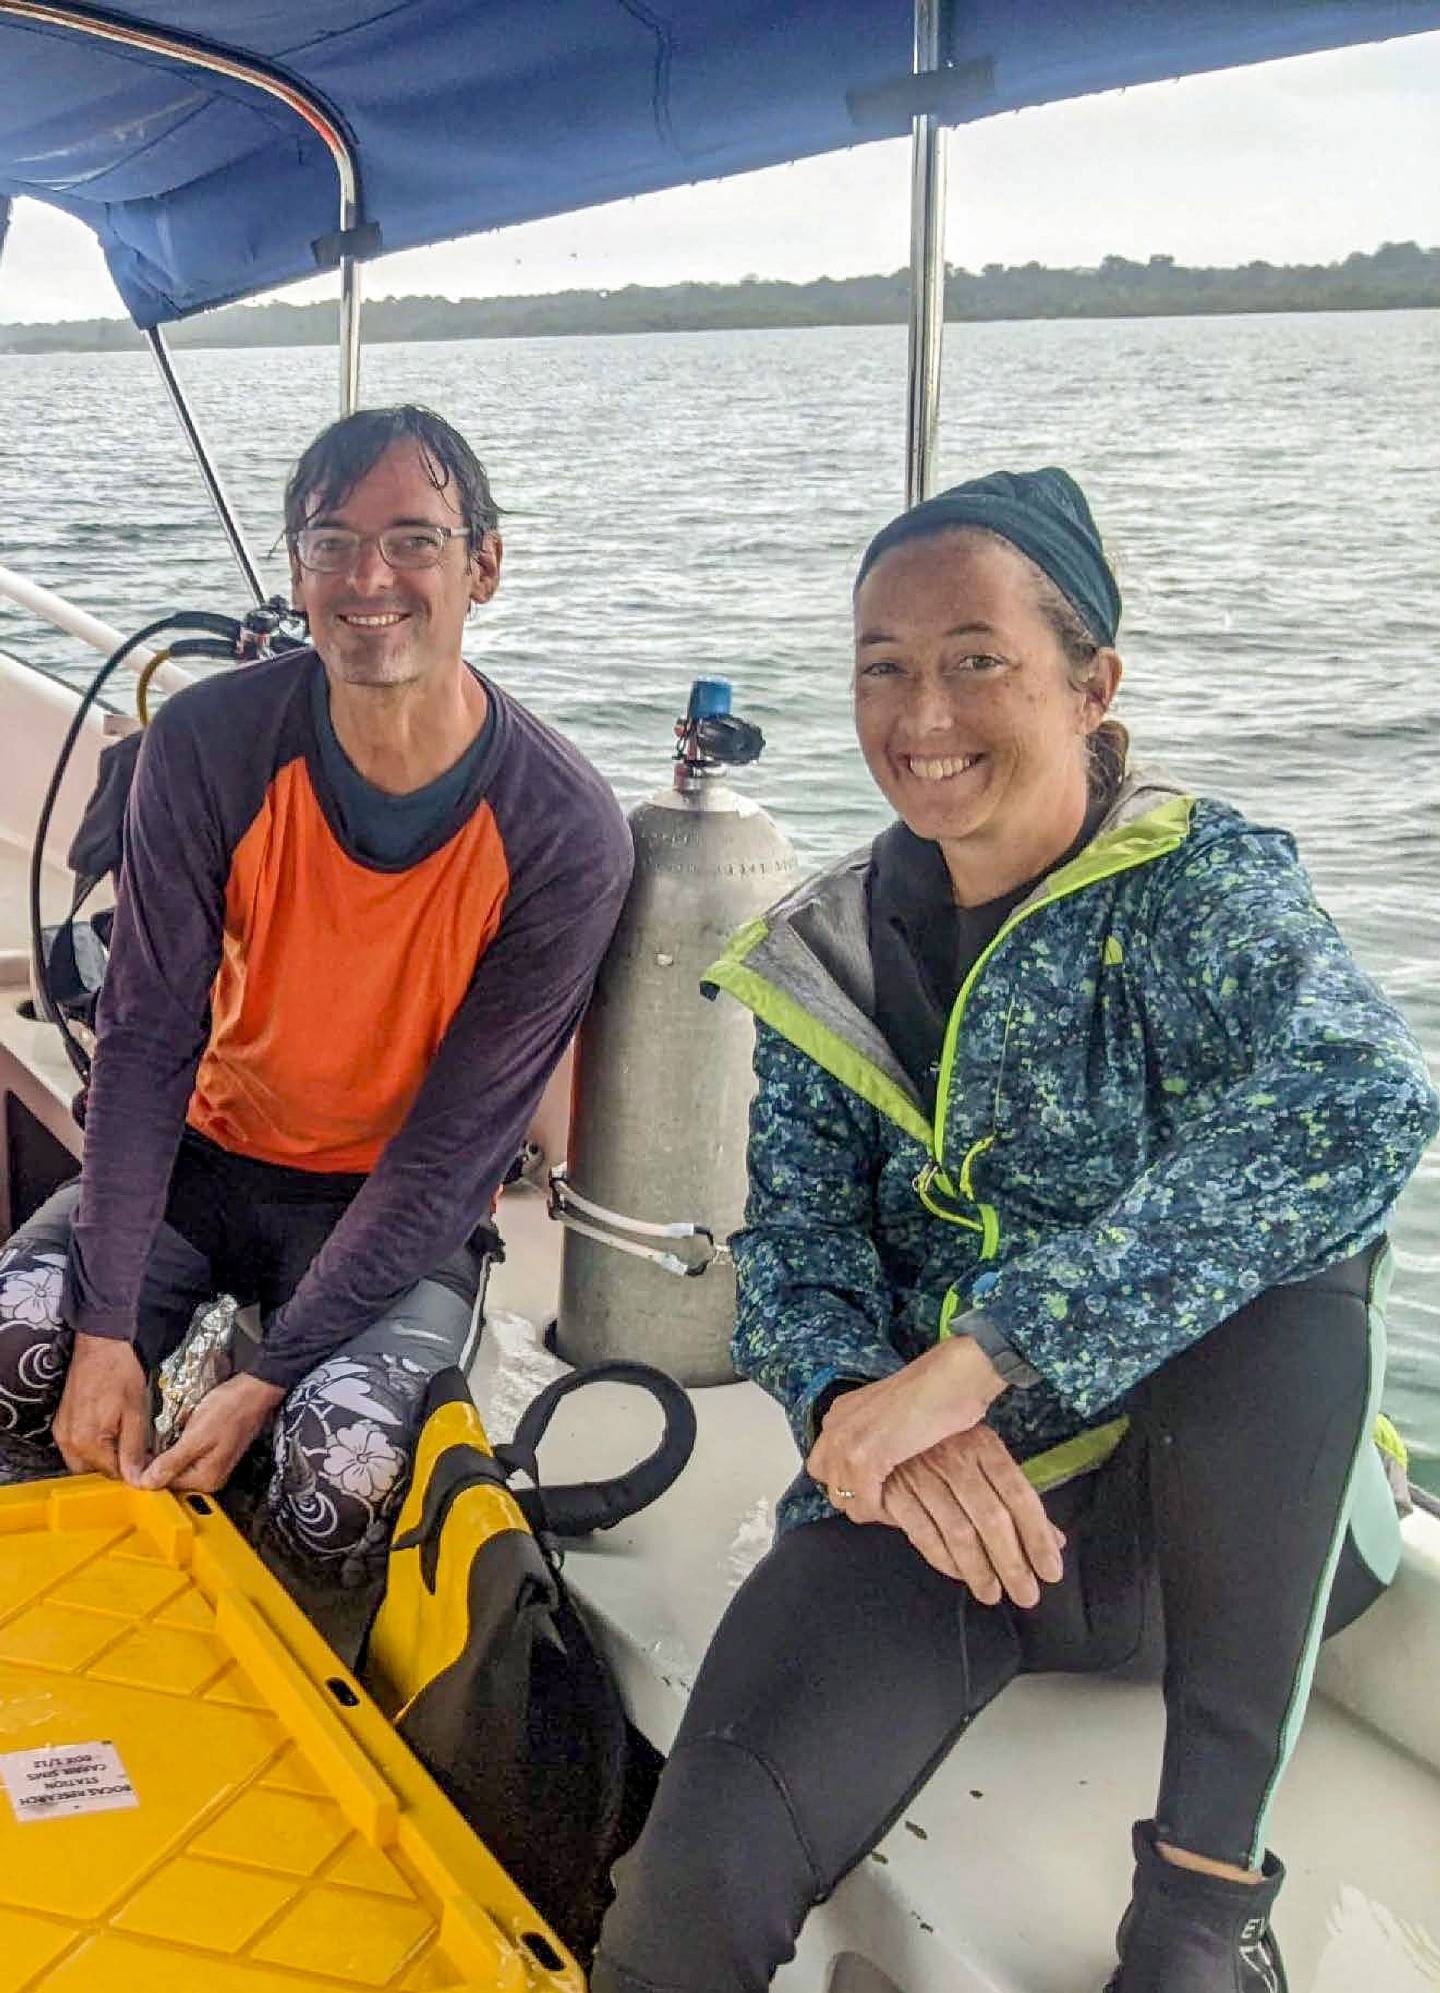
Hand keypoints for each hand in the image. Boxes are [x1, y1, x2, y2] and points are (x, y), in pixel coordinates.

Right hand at [54, 1333, 152, 1483]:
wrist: (100, 1346)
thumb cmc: (119, 1373)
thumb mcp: (136, 1413)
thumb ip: (134, 1449)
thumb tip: (136, 1478)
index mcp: (87, 1442)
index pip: (111, 1474)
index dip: (132, 1470)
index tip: (146, 1459)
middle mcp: (68, 1442)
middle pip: (94, 1472)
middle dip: (115, 1466)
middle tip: (136, 1449)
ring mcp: (61, 1433)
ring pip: (83, 1462)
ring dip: (103, 1457)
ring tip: (122, 1437)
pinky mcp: (60, 1424)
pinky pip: (75, 1447)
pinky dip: (91, 1446)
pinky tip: (108, 1431)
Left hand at [139, 1372, 283, 1494]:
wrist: (253, 1390)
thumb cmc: (229, 1410)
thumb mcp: (196, 1436)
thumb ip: (171, 1462)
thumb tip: (145, 1483)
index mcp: (206, 1479)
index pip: (165, 1484)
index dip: (147, 1470)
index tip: (135, 1454)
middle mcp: (210, 1478)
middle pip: (172, 1476)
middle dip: (157, 1460)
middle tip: (147, 1440)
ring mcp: (213, 1465)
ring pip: (178, 1464)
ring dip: (167, 1451)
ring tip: (162, 1433)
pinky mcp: (213, 1452)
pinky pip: (187, 1455)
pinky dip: (178, 1445)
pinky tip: (176, 1431)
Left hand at [806, 1336, 1006, 1520]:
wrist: (953, 1377)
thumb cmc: (937, 1389)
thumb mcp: (893, 1410)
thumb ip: (878, 1431)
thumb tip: (882, 1465)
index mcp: (841, 1412)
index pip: (825, 1463)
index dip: (850, 1481)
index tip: (879, 1489)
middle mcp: (835, 1425)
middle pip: (828, 1482)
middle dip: (854, 1497)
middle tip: (886, 1501)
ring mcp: (846, 1442)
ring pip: (842, 1498)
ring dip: (868, 1507)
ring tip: (896, 1507)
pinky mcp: (864, 1458)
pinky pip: (863, 1503)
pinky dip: (880, 1511)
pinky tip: (901, 1508)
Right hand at [882, 1426, 1065, 1607]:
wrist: (885, 1427)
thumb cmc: (943, 1446)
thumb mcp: (985, 1459)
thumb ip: (1016, 1500)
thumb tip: (1055, 1539)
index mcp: (983, 1445)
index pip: (1019, 1495)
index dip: (1037, 1536)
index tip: (1050, 1571)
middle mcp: (955, 1457)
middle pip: (991, 1518)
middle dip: (1012, 1562)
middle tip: (1026, 1595)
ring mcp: (922, 1474)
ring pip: (958, 1530)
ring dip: (978, 1569)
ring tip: (992, 1593)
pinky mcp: (894, 1491)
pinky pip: (923, 1533)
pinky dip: (943, 1559)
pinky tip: (959, 1575)